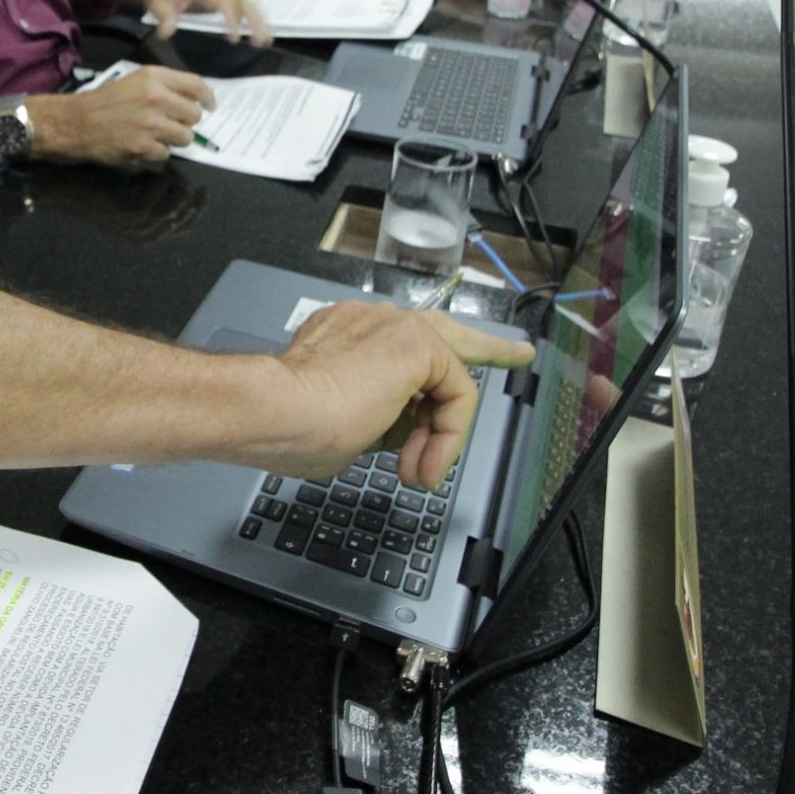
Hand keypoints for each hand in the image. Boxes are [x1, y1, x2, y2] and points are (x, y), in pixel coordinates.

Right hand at [33, 68, 214, 165]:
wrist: (76, 122)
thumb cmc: (105, 101)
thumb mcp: (134, 82)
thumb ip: (163, 86)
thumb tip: (193, 100)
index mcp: (154, 77)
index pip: (196, 85)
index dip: (208, 97)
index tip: (211, 106)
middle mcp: (156, 98)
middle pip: (194, 115)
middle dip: (186, 122)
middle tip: (172, 124)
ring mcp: (151, 124)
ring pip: (185, 137)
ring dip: (173, 139)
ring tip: (155, 135)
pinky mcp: (144, 146)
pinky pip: (166, 153)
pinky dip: (156, 152)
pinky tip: (141, 145)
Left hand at [142, 0, 272, 44]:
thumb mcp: (157, 4)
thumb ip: (164, 17)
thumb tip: (167, 32)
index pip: (224, 2)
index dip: (232, 18)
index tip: (235, 38)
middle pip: (243, 1)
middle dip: (254, 20)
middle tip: (260, 41)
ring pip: (247, 2)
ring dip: (259, 19)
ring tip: (266, 39)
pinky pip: (244, 4)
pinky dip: (255, 16)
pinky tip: (261, 31)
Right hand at [268, 306, 535, 490]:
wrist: (275, 410)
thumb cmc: (289, 426)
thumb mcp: (342, 424)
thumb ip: (377, 416)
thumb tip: (400, 432)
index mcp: (345, 336)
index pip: (400, 342)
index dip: (426, 368)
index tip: (436, 384)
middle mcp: (373, 322)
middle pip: (445, 333)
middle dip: (486, 348)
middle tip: (519, 354)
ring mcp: (394, 326)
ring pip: (447, 377)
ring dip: (440, 432)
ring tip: (416, 471)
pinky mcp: (416, 344)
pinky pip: (454, 393)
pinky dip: (447, 434)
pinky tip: (424, 462)